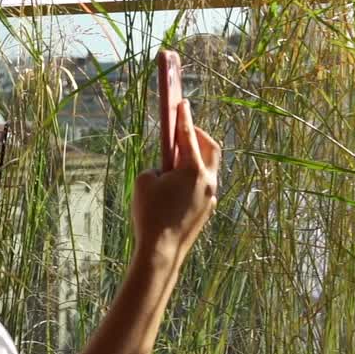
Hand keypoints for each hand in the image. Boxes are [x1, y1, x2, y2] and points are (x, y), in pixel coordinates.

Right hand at [131, 100, 219, 262]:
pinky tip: (176, 184)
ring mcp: (210, 196)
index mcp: (193, 169)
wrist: (161, 250)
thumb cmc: (150, 213)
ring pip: (208, 168)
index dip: (184, 116)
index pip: (188, 135)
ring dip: (195, 158)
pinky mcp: (206, 209)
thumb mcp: (144, 181)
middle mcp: (208, 180)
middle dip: (198, 135)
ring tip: (177, 158)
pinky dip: (192, 178)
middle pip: (210, 148)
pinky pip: (202, 185)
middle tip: (184, 129)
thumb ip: (157, 168)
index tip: (182, 103)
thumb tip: (166, 169)